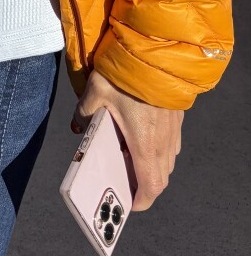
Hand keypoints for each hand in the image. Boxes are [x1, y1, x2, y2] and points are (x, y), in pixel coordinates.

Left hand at [73, 70, 182, 210]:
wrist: (156, 51)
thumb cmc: (125, 74)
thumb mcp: (96, 92)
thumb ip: (84, 112)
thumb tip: (77, 126)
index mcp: (144, 144)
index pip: (150, 186)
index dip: (141, 201)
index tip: (130, 204)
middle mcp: (163, 142)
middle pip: (160, 177)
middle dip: (145, 186)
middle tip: (125, 183)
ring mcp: (173, 130)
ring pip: (168, 161)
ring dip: (153, 167)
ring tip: (131, 162)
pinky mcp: (177, 117)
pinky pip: (171, 144)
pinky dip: (159, 150)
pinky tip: (143, 137)